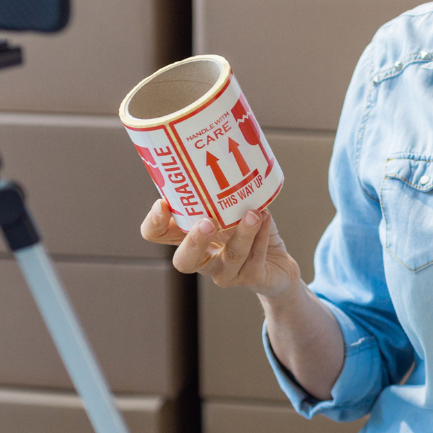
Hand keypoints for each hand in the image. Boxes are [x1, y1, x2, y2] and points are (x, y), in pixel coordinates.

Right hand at [142, 199, 299, 298]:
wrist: (279, 266)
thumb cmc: (250, 232)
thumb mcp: (233, 208)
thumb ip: (223, 190)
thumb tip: (224, 154)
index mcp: (188, 237)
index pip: (156, 235)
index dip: (153, 224)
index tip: (162, 203)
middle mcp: (202, 259)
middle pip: (183, 261)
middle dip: (195, 242)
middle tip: (207, 223)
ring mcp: (225, 272)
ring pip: (230, 257)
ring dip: (242, 234)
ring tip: (252, 214)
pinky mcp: (250, 278)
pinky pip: (255, 259)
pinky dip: (261, 236)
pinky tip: (265, 217)